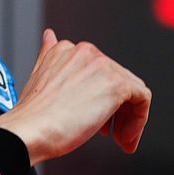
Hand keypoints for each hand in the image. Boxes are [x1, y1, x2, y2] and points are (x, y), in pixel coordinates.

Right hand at [0, 29, 151, 165]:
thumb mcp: (38, 77)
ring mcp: (102, 66)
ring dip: (128, 117)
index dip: (99, 97)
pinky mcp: (117, 84)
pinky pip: (142, 100)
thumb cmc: (32, 114)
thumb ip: (48, 55)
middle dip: (115, 110)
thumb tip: (49, 36)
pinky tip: (124, 138)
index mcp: (66, 50)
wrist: (31, 129)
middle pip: (117, 81)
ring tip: (119, 138)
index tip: (94, 116)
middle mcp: (86, 53)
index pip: (98, 71)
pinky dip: (138, 122)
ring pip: (131, 90)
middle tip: (110, 133)